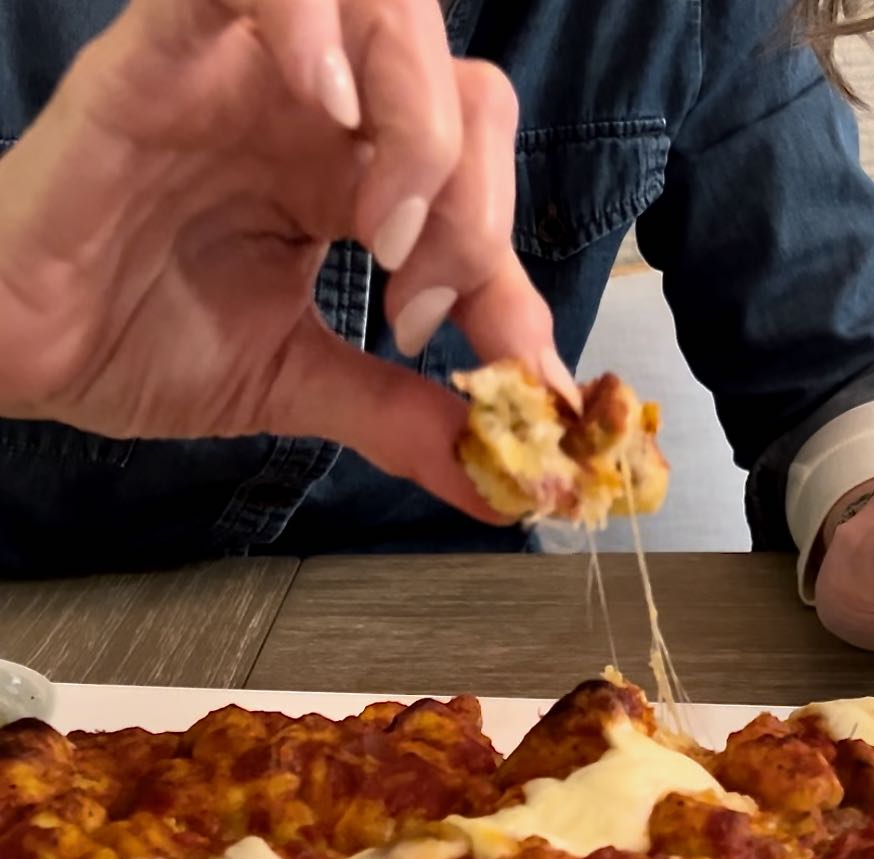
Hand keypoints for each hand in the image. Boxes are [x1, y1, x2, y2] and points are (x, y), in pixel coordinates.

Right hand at [0, 0, 575, 518]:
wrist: (8, 345)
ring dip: (420, 125)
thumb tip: (502, 482)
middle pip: (463, 91)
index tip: (504, 366)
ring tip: (378, 230)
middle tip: (416, 299)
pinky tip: (328, 109)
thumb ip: (401, 418)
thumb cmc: (135, 340)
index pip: (480, 183)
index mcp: (351, 178)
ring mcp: (245, 73)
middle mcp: (314, 113)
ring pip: (387, 12)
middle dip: (474, 207)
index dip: (508, 271)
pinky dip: (310, 23)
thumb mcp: (296, 384)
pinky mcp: (162, 53)